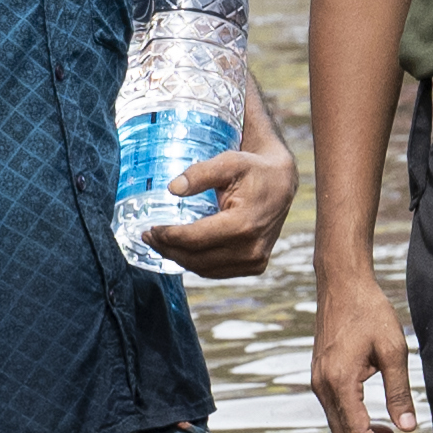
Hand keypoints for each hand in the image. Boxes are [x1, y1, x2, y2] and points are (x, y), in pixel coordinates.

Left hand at [143, 134, 296, 278]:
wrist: (284, 182)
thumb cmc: (255, 169)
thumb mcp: (229, 162)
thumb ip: (200, 173)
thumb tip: (172, 188)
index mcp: (244, 225)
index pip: (195, 239)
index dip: (169, 236)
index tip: (151, 228)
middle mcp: (251, 249)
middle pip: (196, 258)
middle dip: (168, 249)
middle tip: (148, 236)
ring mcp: (255, 260)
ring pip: (204, 268)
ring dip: (179, 258)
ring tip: (161, 244)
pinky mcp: (255, 265)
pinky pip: (217, 270)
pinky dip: (196, 263)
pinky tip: (183, 251)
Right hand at [311, 264, 415, 432]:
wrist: (342, 284)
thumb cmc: (370, 311)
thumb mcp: (393, 350)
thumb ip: (399, 391)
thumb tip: (408, 427)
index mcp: (339, 382)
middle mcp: (323, 387)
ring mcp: (319, 383)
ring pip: (340, 428)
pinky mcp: (322, 378)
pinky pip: (338, 413)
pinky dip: (359, 425)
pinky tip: (383, 426)